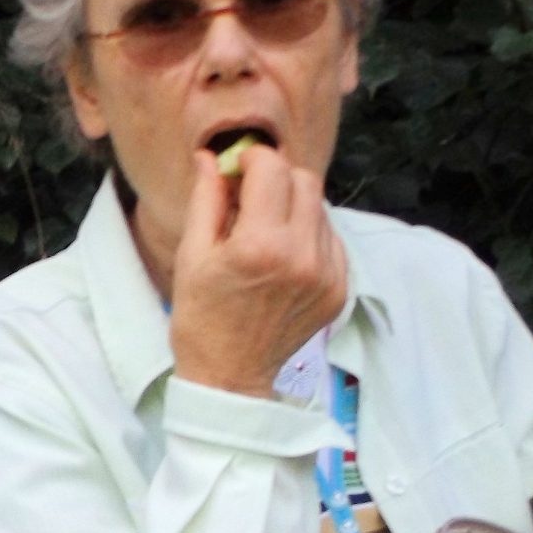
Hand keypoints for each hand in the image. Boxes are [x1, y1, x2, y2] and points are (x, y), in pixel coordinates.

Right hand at [166, 145, 349, 397]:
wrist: (231, 375)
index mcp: (260, 245)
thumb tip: (211, 156)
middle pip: (304, 181)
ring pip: (320, 208)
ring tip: (265, 234)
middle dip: (276, 179)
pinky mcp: (340, 288)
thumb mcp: (192, 254)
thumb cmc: (201, 316)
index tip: (236, 172)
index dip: (251, 160)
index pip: (272, 168)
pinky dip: (308, 235)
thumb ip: (206, 199)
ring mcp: (327, 273)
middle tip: (250, 199)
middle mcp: (302, 255)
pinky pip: (330, 239)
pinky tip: (283, 257)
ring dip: (293, 207)